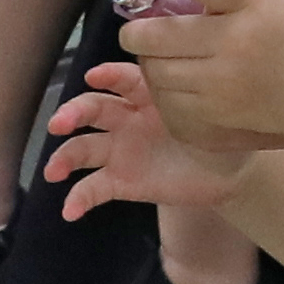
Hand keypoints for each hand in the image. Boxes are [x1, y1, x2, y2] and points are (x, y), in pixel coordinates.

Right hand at [37, 51, 261, 224]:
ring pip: (84, 148)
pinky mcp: (121, 181)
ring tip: (52, 171)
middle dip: (72, 113)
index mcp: (149, 95)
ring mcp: (120, 150)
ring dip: (64, 157)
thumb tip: (210, 72)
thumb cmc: (222, 131)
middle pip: (93, 109)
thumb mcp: (216, 111)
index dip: (107, 76)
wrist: (230, 173)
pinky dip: (78, 199)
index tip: (93, 77)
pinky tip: (70, 211)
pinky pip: (94, 188)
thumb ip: (204, 95)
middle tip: (58, 124)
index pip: (124, 79)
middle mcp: (127, 118)